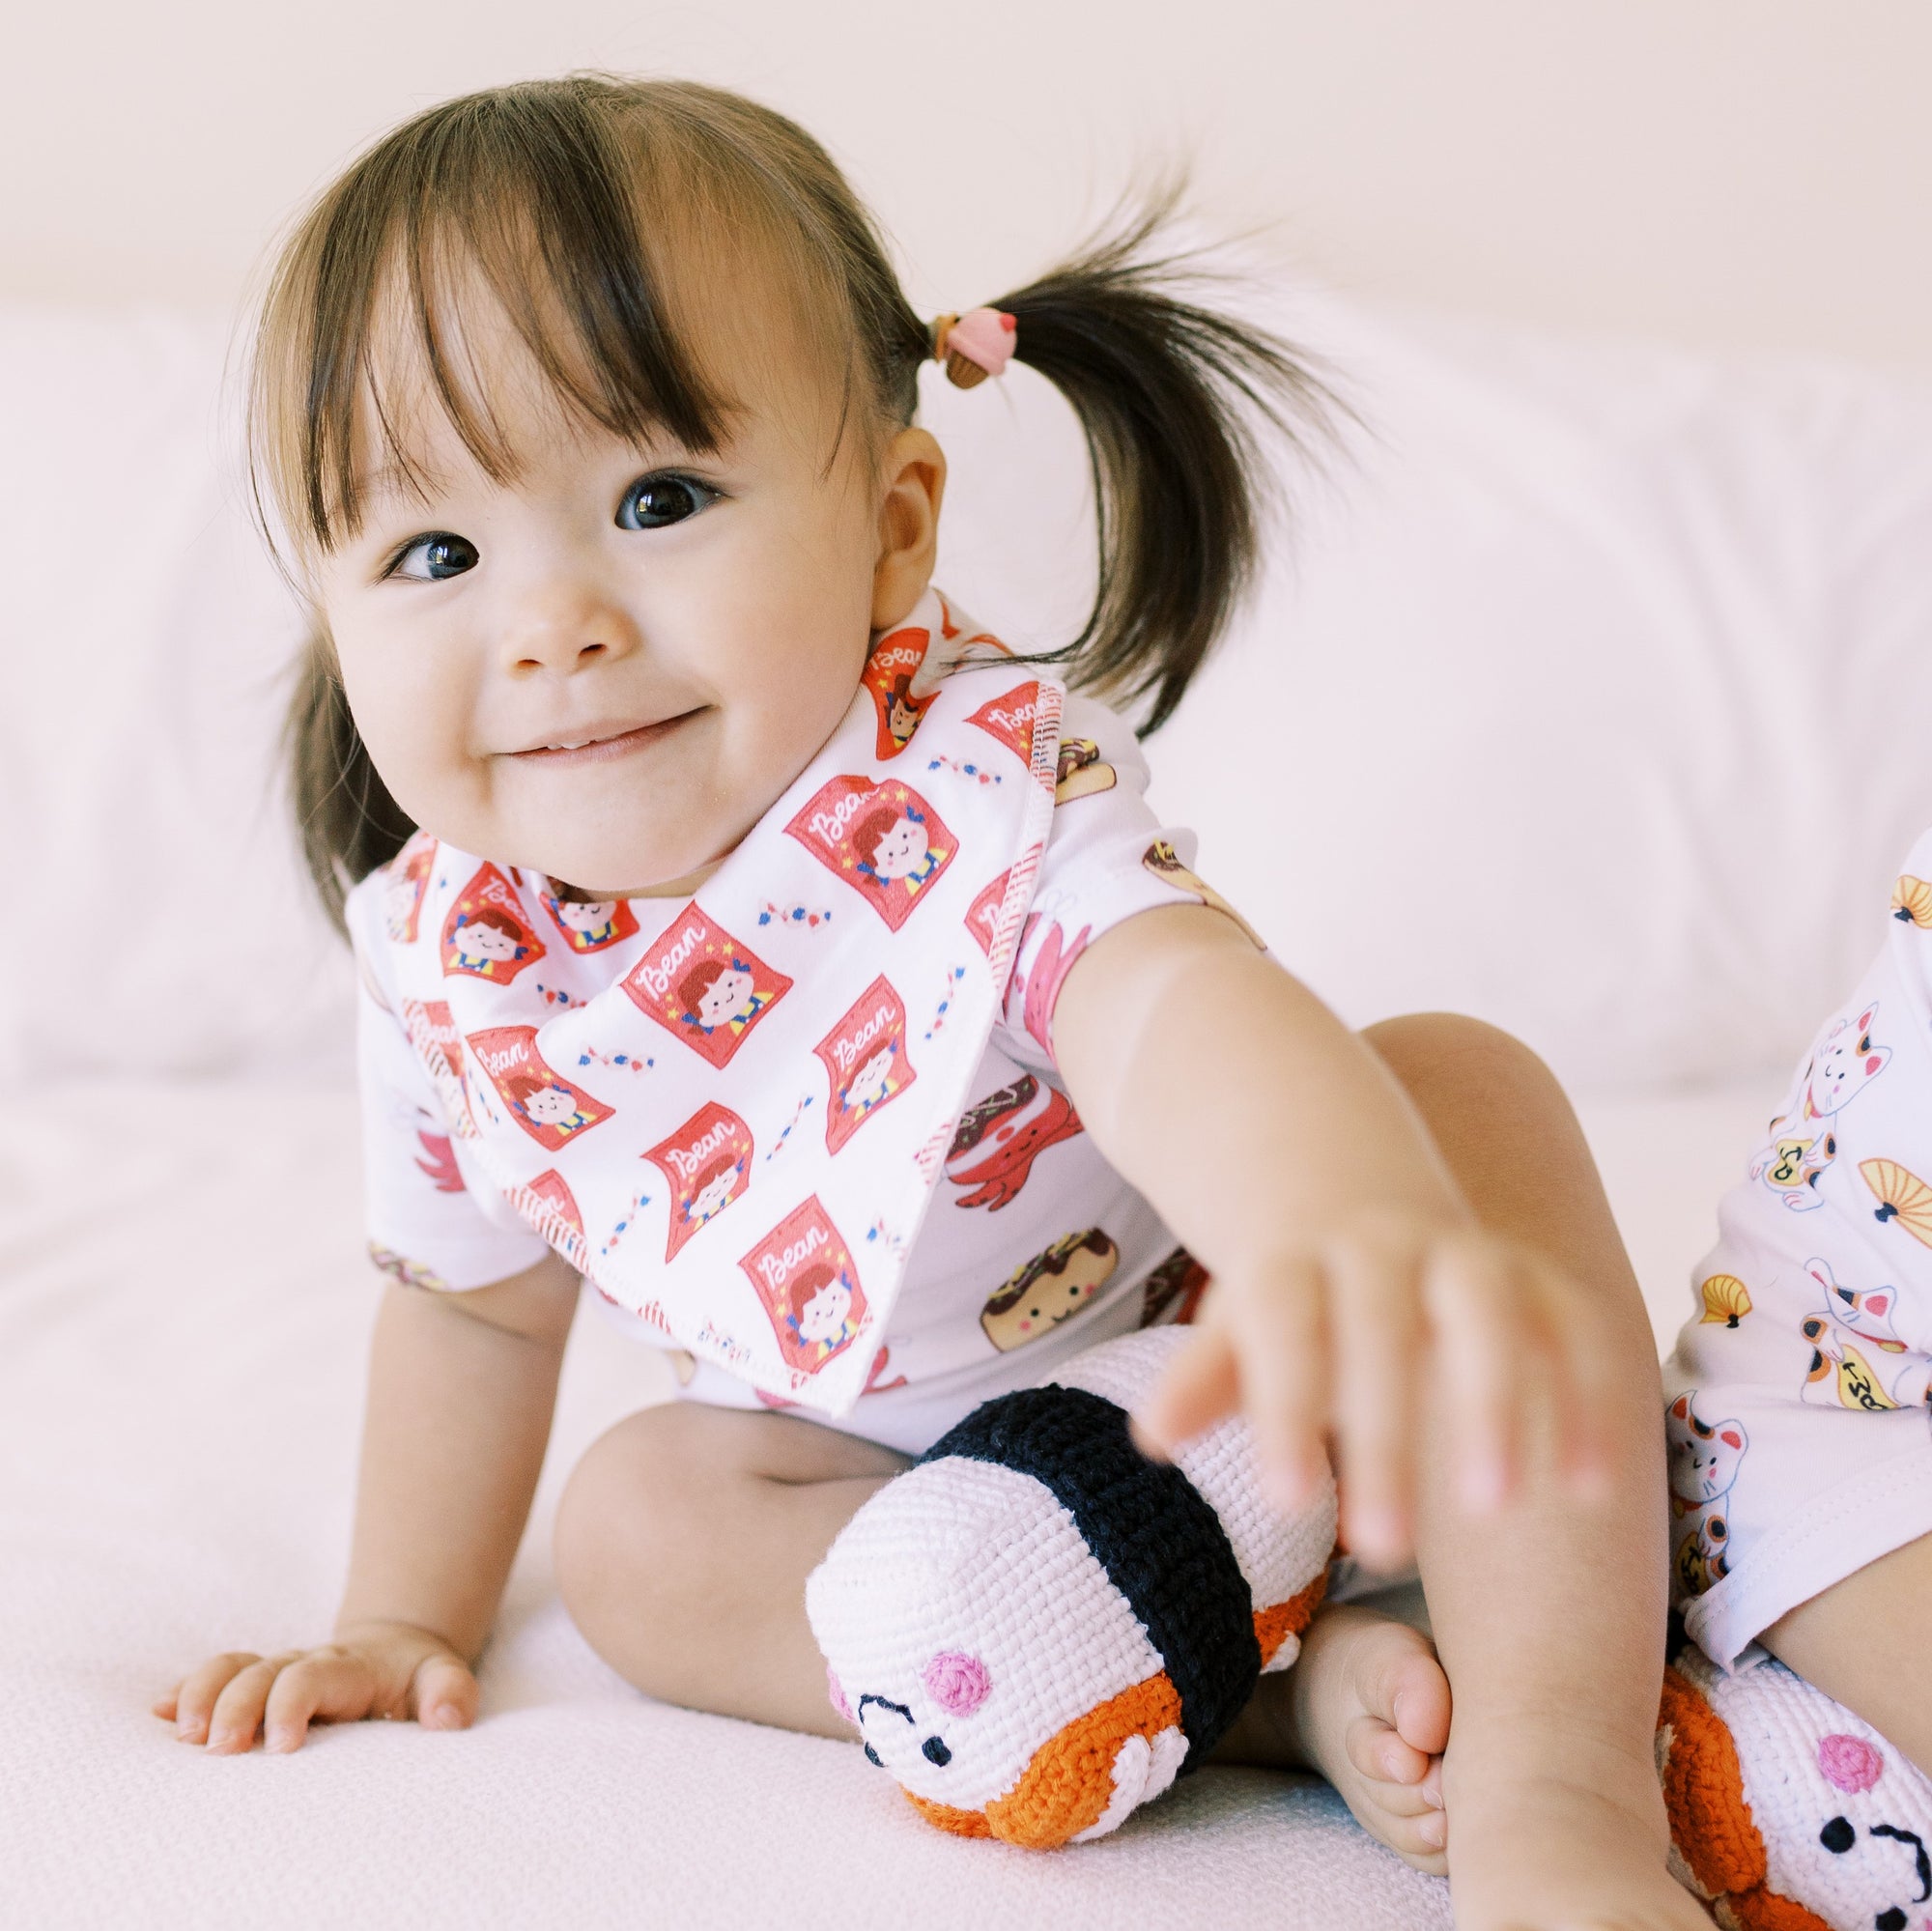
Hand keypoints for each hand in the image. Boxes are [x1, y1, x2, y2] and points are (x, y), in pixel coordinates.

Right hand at [153, 1619, 477, 1754]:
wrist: (396, 1650)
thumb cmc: (418, 1678)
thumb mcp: (444, 1679)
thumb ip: (451, 1693)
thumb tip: (447, 1718)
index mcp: (347, 1667)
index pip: (312, 1676)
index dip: (292, 1704)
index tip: (282, 1747)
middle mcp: (305, 1663)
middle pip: (261, 1672)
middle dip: (236, 1706)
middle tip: (221, 1749)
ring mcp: (276, 1672)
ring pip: (231, 1668)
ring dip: (201, 1696)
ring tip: (182, 1736)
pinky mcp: (258, 1685)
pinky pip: (216, 1677)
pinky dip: (185, 1691)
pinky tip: (156, 1713)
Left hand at [1133, 1212, 1619, 1571]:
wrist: (1361, 1203)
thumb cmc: (1293, 1299)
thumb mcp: (1240, 1329)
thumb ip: (1208, 1379)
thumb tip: (1152, 1437)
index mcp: (1297, 1263)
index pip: (1282, 1329)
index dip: (1284, 1409)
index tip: (1287, 1502)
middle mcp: (1384, 1248)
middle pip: (1380, 1327)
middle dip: (1383, 1435)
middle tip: (1378, 1549)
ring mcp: (1467, 1256)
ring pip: (1486, 1311)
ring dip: (1494, 1403)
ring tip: (1492, 1509)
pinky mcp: (1540, 1280)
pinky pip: (1575, 1330)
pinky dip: (1587, 1400)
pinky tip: (1591, 1488)